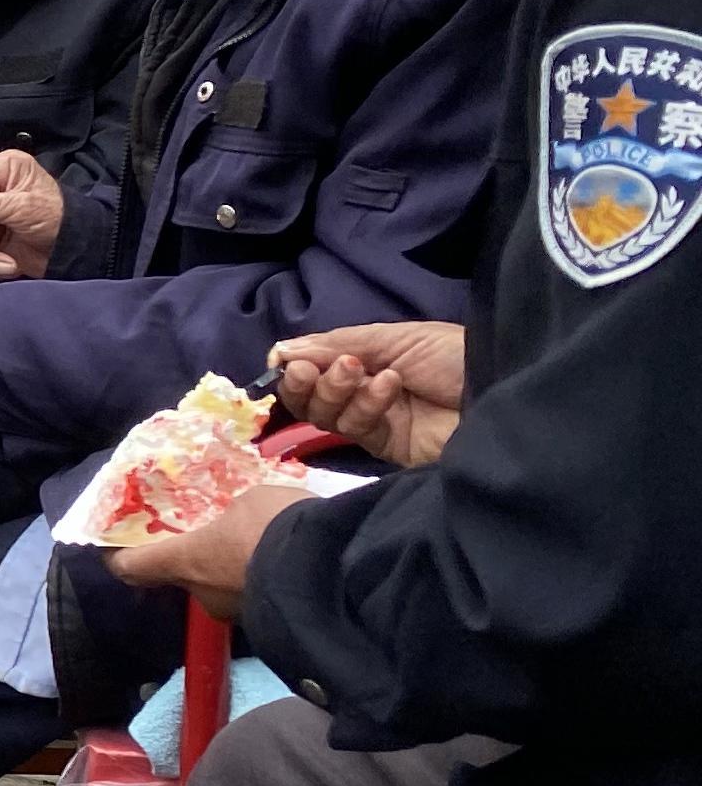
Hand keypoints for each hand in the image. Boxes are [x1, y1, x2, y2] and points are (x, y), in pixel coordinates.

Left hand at [113, 475, 316, 620]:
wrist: (337, 571)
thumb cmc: (276, 526)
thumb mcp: (247, 501)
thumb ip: (228, 512)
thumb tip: (236, 520)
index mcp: (183, 562)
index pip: (129, 567)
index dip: (116, 553)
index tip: (114, 540)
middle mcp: (202, 595)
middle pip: (181, 574)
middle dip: (192, 553)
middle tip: (208, 527)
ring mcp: (237, 613)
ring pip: (221, 584)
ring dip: (230, 565)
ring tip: (254, 538)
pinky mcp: (270, 621)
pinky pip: (254, 593)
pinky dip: (259, 576)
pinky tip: (279, 555)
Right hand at [270, 319, 464, 468]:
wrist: (506, 389)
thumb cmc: (456, 354)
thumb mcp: (396, 338)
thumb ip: (338, 345)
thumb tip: (278, 352)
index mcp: (371, 358)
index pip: (316, 365)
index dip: (296, 363)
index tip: (284, 359)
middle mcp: (367, 390)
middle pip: (313, 396)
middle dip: (305, 382)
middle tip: (305, 370)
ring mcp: (378, 420)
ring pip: (327, 414)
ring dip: (334, 390)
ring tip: (355, 371)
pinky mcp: (388, 447)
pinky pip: (357, 428)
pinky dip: (365, 405)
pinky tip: (388, 385)